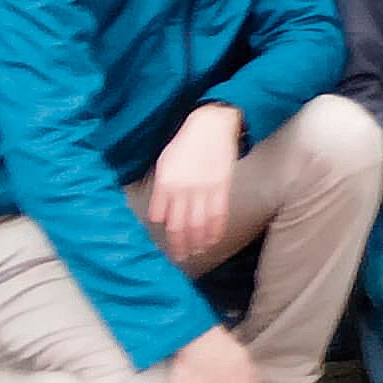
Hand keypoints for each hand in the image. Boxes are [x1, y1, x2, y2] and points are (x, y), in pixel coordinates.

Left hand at [147, 103, 242, 265]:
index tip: (166, 245)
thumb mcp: (164, 162)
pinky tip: (212, 240)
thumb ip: (162, 189)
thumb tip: (160, 214)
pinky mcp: (221, 187)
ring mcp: (204, 189)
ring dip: (197, 241)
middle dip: (179, 244)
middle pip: (179, 225)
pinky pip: (218, 214)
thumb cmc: (185, 142)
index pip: (162, 216)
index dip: (163, 232)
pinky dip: (215, 230)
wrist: (211, 125)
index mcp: (165, 182)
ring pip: (198, 223)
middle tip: (180, 258)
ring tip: (196, 252)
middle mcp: (183, 189)